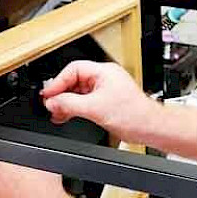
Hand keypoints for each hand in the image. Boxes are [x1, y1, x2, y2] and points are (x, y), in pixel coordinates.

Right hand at [41, 61, 158, 142]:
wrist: (149, 127)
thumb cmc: (133, 114)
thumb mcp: (94, 108)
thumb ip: (69, 104)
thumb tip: (52, 102)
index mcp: (104, 71)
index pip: (73, 70)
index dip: (58, 82)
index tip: (48, 95)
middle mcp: (105, 78)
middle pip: (74, 81)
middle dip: (60, 94)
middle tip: (50, 105)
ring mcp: (106, 90)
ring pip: (78, 92)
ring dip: (66, 103)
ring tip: (56, 113)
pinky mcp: (106, 102)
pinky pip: (85, 101)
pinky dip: (74, 108)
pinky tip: (66, 116)